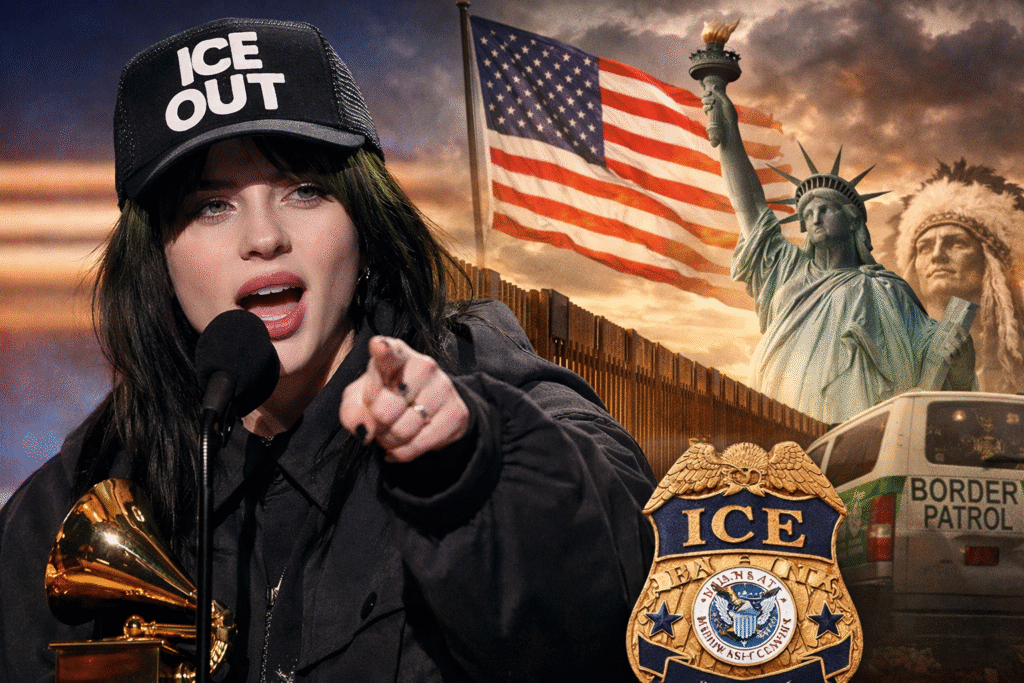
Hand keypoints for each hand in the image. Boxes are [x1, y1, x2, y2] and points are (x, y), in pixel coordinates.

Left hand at [340, 336, 469, 462]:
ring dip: (389, 441)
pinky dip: (404, 452)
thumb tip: (365, 431)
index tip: (378, 346)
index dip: (383, 351)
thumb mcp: (359, 400)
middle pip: (384, 410)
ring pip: (402, 431)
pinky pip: (419, 445)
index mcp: (395, 355)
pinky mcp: (456, 412)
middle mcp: (423, 366)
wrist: (426, 406)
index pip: (389, 353)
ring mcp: (443, 388)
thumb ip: (352, 412)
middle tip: (380, 421)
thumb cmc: (385, 397)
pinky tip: (405, 442)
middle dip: (376, 425)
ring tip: (393, 431)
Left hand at [939, 325, 976, 389]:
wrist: (965, 379)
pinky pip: (948, 358)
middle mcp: (966, 355)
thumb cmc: (965, 365)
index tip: (956, 325)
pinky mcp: (953, 366)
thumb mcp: (970, 356)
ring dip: (948, 345)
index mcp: (971, 351)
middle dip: (953, 338)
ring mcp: (960, 361)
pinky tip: (942, 352)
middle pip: (960, 344)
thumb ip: (966, 347)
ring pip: (954, 350)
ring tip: (945, 343)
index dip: (962, 331)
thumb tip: (959, 335)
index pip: (968, 339)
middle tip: (948, 336)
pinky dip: (945, 354)